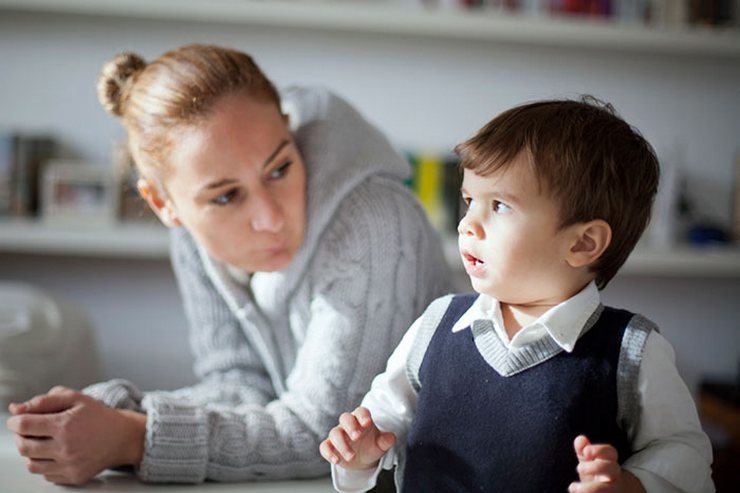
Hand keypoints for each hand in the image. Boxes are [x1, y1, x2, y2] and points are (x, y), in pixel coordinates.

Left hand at [6, 386, 146, 485]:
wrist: (123, 437)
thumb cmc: (99, 416)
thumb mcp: (75, 398)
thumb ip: (44, 401)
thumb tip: (17, 409)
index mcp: (66, 425)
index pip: (25, 425)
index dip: (15, 421)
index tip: (17, 420)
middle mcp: (66, 448)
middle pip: (24, 446)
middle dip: (20, 436)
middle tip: (27, 430)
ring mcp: (70, 465)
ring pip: (31, 464)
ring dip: (29, 452)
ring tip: (39, 441)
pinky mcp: (73, 477)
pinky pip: (45, 474)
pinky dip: (44, 464)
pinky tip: (53, 453)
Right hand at [319, 406, 395, 469]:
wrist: (362, 459)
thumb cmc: (371, 446)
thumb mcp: (381, 444)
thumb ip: (386, 440)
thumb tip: (391, 438)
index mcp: (361, 419)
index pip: (361, 411)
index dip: (363, 416)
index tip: (368, 423)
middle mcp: (348, 424)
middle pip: (345, 418)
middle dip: (350, 426)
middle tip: (357, 436)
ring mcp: (338, 434)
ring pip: (335, 433)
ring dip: (342, 444)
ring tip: (351, 456)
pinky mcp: (330, 446)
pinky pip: (325, 446)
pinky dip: (328, 452)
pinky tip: (336, 460)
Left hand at [569, 435, 644, 492]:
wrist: (610, 492)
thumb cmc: (595, 474)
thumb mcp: (588, 461)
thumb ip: (583, 449)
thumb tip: (580, 439)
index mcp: (609, 462)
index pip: (610, 452)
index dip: (598, 450)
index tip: (585, 452)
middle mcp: (614, 477)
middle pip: (612, 468)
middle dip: (595, 467)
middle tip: (579, 468)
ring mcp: (613, 490)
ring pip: (608, 490)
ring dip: (589, 488)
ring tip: (574, 488)